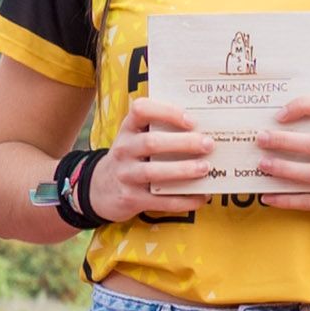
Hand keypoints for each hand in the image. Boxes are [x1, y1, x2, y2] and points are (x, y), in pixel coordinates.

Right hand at [93, 99, 214, 220]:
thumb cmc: (131, 158)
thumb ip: (161, 131)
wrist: (101, 189)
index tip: (191, 120)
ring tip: (205, 168)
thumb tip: (204, 133)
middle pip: (152, 142)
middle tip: (208, 144)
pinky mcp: (131, 198)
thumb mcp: (136, 138)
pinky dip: (184, 200)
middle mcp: (123, 149)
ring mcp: (125, 175)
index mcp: (128, 129)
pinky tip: (201, 197)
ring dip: (183, 170)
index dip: (167, 112)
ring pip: (154, 172)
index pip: (141, 109)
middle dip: (184, 142)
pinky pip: (160, 201)